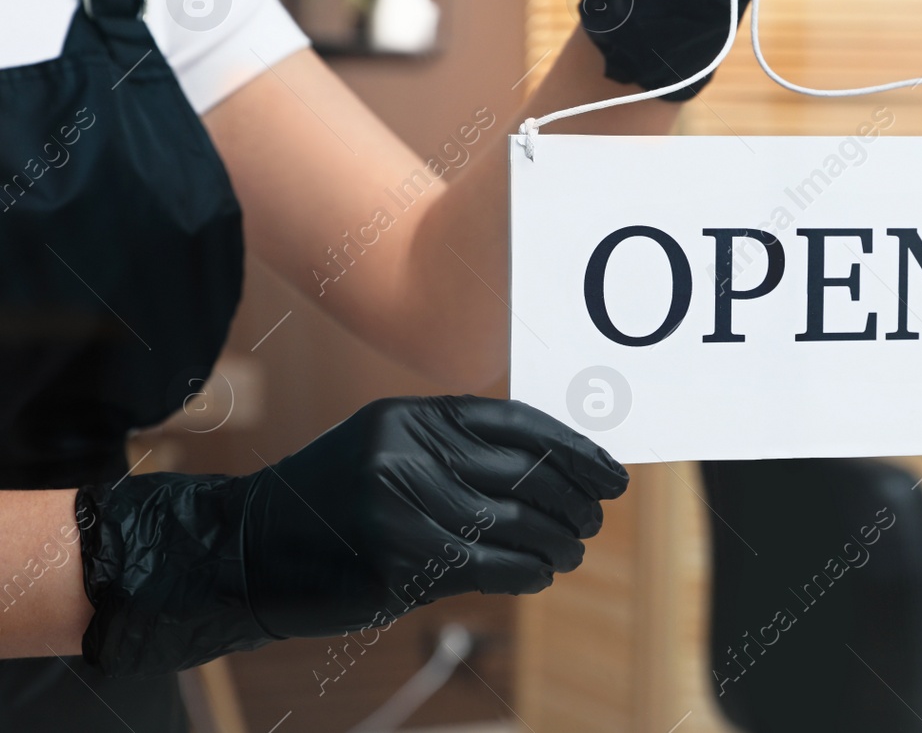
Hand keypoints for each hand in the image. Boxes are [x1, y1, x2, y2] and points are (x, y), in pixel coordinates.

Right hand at [77, 396, 627, 675]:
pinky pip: (489, 566)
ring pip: (514, 522)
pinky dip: (528, 571)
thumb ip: (454, 446)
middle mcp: (407, 456)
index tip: (609, 471)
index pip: (517, 423)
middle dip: (574, 496)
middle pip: (523, 472)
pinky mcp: (398, 564)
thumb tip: (551, 461)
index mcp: (410, 417)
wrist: (245, 552)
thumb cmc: (332, 498)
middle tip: (597, 513)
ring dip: (557, 539)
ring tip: (573, 547)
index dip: (573, 448)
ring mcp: (401, 511)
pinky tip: (542, 572)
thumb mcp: (386, 446)